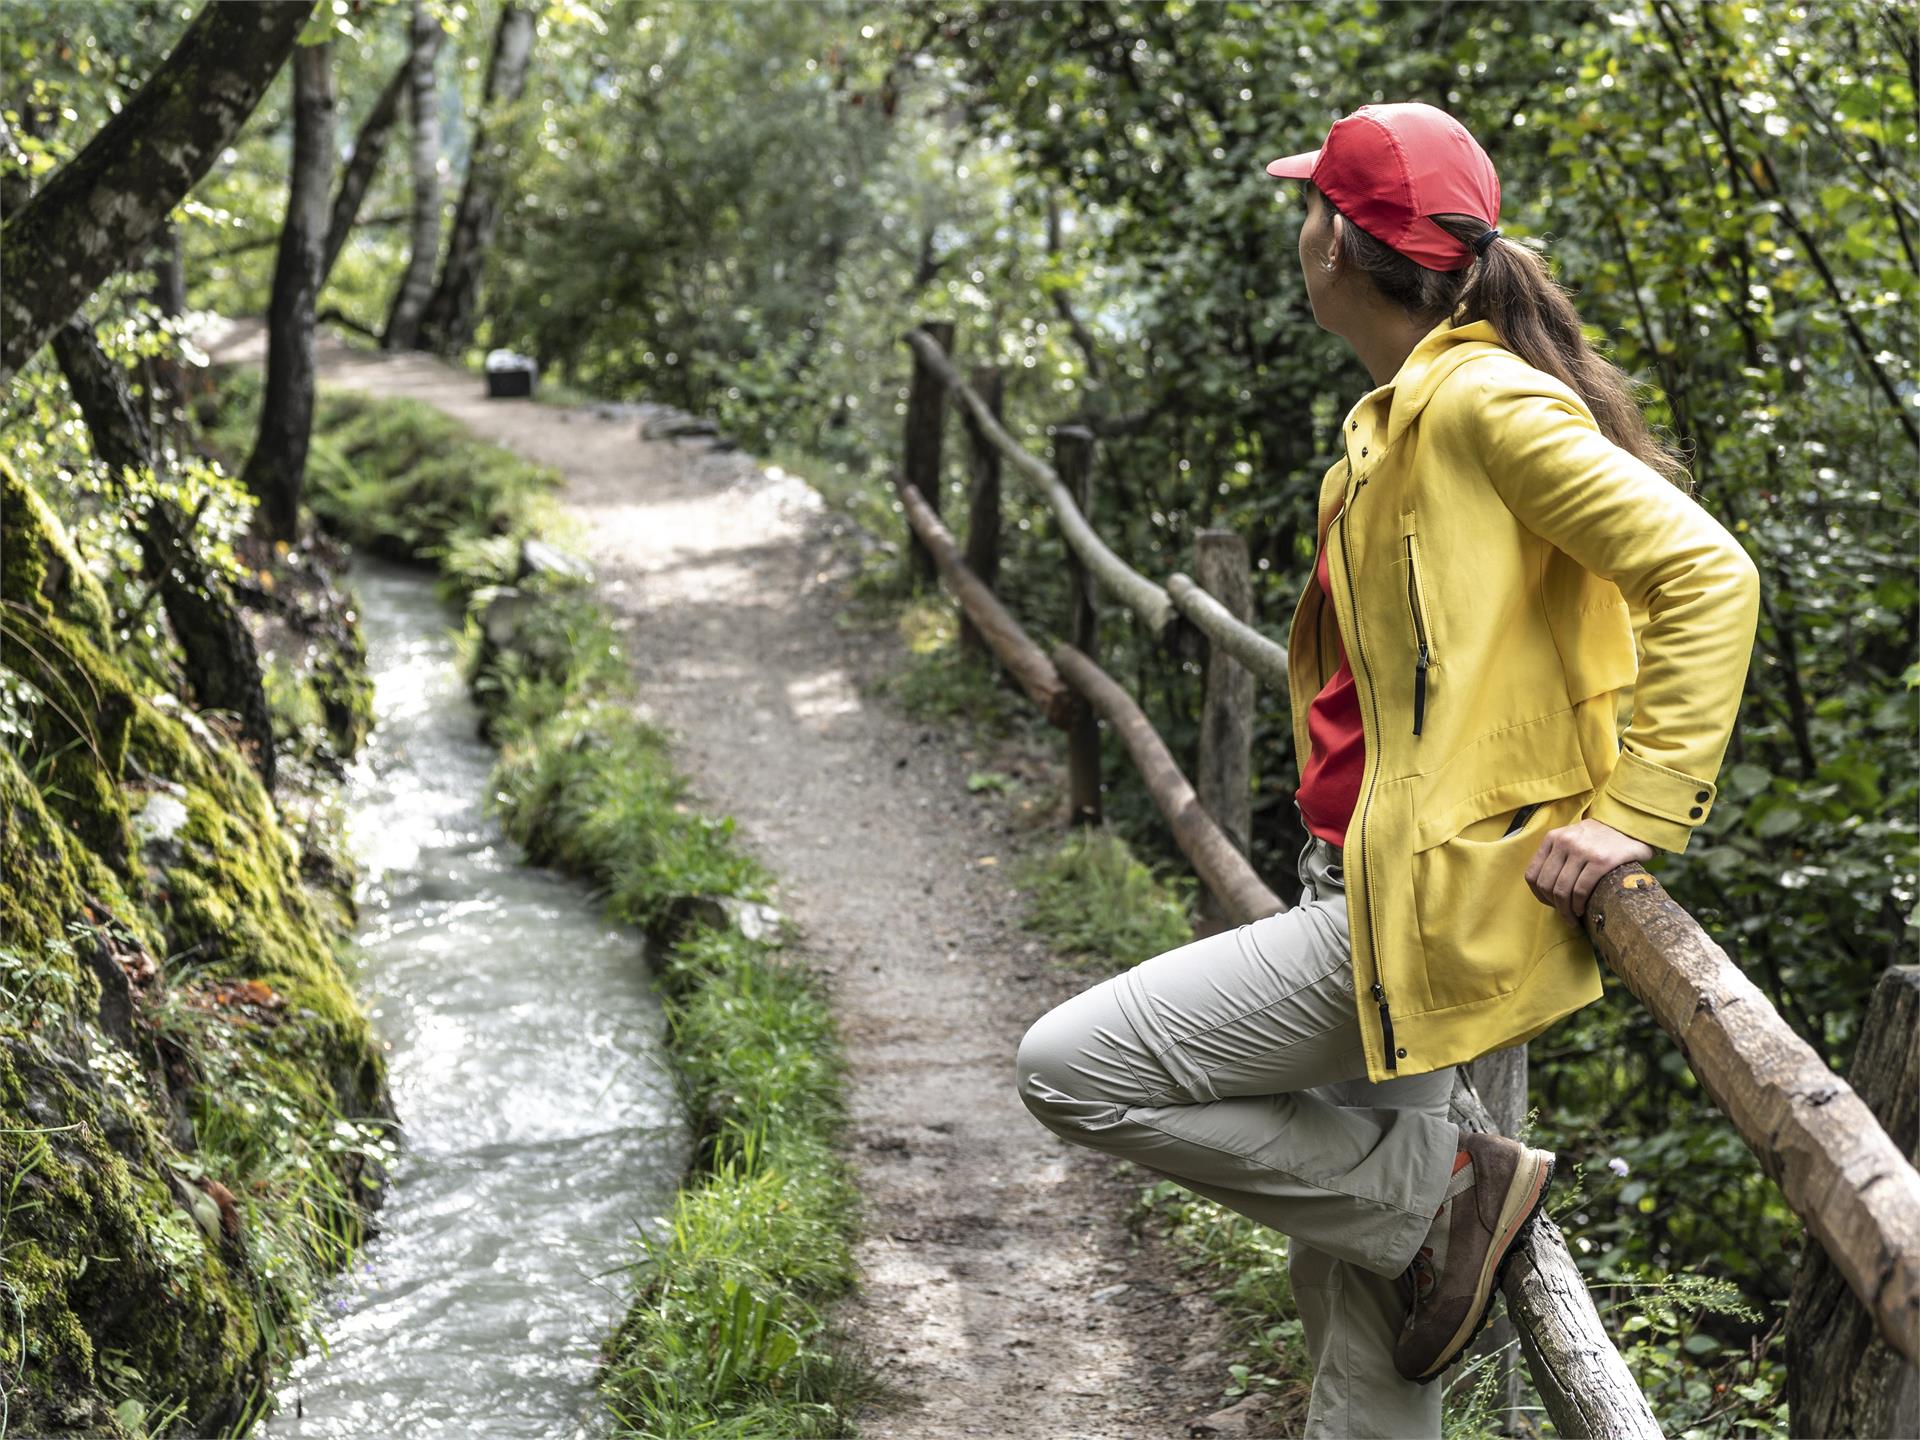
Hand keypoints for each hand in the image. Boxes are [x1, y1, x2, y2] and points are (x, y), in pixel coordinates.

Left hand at [1524, 818, 1653, 925]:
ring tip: (1573, 917)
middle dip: (1554, 906)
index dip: (1539, 895)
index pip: (1532, 874)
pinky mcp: (1601, 860)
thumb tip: (1545, 887)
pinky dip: (1579, 904)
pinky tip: (1582, 910)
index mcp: (1553, 838)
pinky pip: (1581, 889)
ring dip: (1566, 910)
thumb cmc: (1600, 837)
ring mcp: (1582, 851)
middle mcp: (1564, 842)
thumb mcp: (1572, 837)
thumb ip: (1557, 855)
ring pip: (1562, 890)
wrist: (1632, 824)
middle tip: (1565, 916)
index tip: (1550, 904)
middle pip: (1547, 885)